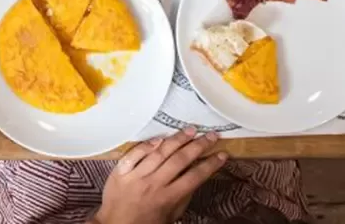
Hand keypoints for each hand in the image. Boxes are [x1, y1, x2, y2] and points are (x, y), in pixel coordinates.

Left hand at [94, 128, 226, 223]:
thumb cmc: (146, 222)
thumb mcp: (171, 215)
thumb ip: (183, 196)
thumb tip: (196, 176)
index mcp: (169, 198)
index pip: (195, 177)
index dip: (210, 164)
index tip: (222, 154)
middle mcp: (154, 184)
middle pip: (180, 160)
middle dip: (199, 146)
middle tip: (211, 135)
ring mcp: (137, 175)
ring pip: (160, 152)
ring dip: (177, 139)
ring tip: (191, 130)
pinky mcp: (122, 170)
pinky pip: (136, 153)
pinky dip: (148, 144)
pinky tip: (160, 138)